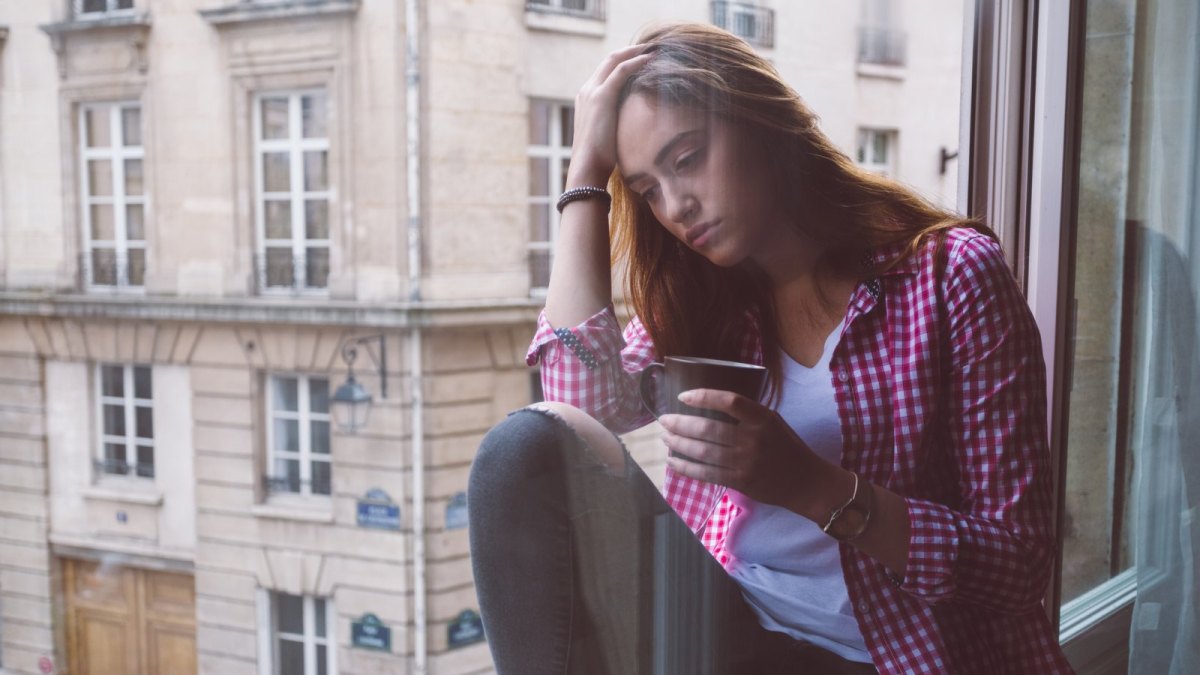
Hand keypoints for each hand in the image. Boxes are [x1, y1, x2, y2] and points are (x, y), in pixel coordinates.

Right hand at [566, 45, 653, 185]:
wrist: (587, 167)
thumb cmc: (599, 159)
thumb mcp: (608, 136)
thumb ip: (616, 126)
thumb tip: (634, 129)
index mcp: (586, 99)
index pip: (606, 72)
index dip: (624, 62)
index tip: (642, 59)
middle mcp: (587, 91)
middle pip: (609, 60)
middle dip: (630, 51)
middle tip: (652, 47)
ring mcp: (592, 92)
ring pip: (614, 60)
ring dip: (635, 52)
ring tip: (654, 49)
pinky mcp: (601, 97)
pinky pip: (621, 71)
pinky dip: (636, 61)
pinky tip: (651, 59)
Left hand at [659, 389, 839, 514]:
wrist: (806, 482)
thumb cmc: (787, 447)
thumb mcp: (772, 422)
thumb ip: (746, 414)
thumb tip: (709, 405)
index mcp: (762, 418)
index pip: (729, 401)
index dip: (703, 396)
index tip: (682, 396)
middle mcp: (752, 438)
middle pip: (708, 429)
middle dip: (680, 424)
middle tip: (664, 420)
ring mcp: (745, 462)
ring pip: (703, 451)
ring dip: (679, 444)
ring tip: (665, 438)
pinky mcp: (740, 481)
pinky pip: (706, 473)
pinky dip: (686, 467)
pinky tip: (673, 461)